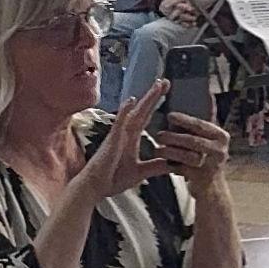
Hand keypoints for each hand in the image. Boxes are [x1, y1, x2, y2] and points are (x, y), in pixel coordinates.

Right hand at [48, 88, 162, 229]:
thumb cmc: (112, 178)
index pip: (146, 117)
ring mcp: (119, 135)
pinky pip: (119, 123)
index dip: (155, 104)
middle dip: (154, 96)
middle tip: (164, 81)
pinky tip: (131, 101)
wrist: (95, 187)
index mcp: (132, 138)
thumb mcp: (140, 172)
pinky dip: (125, 111)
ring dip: (145, 99)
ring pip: (134, 112)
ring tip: (156, 86)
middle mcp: (126, 132)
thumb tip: (173, 164)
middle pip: (143, 110)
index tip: (165, 91)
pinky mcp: (112, 140)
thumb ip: (155, 166)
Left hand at [151, 114, 234, 204]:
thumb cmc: (204, 159)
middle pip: (193, 140)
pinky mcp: (203, 178)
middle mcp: (221, 149)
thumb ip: (198, 125)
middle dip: (173, 137)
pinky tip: (163, 162)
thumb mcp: (207, 140)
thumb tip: (187, 105)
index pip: (200, 124)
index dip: (184, 119)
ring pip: (187, 155)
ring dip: (170, 152)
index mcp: (221, 136)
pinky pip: (183, 169)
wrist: (212, 188)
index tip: (169, 115)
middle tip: (159, 135)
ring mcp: (213, 165)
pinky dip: (172, 165)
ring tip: (158, 149)